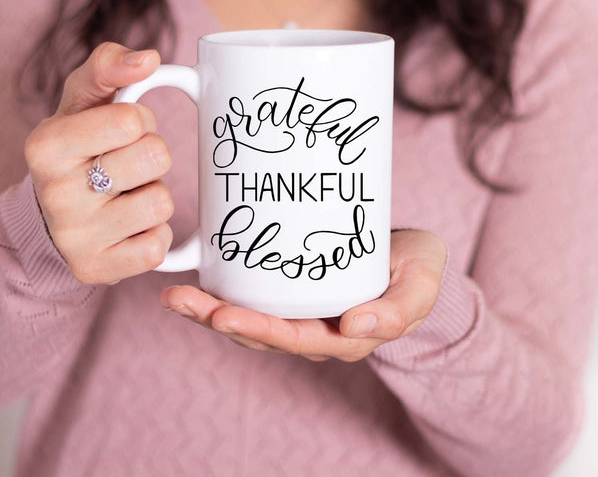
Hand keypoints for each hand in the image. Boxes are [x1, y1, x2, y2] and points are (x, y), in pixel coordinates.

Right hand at [25, 42, 174, 284]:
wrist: (54, 215)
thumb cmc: (79, 148)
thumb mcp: (83, 100)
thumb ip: (110, 67)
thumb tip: (149, 59)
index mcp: (47, 145)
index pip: (129, 119)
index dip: (139, 121)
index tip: (122, 131)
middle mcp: (56, 193)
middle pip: (154, 157)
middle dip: (152, 156)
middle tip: (129, 164)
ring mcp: (76, 237)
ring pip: (161, 203)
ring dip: (155, 195)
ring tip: (129, 195)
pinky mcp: (99, 269)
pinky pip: (157, 247)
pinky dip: (154, 234)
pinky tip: (130, 227)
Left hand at [160, 229, 446, 361]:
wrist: (411, 256)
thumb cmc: (417, 268)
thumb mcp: (422, 284)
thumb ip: (400, 309)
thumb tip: (356, 324)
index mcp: (346, 336)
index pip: (296, 340)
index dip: (259, 330)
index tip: (224, 313)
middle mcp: (318, 331)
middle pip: (262, 334)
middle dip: (219, 320)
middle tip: (183, 301)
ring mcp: (302, 313)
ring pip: (251, 320)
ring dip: (210, 310)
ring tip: (175, 296)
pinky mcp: (293, 293)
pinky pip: (254, 300)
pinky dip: (224, 294)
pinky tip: (198, 278)